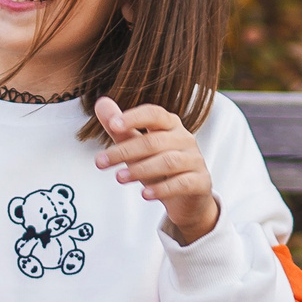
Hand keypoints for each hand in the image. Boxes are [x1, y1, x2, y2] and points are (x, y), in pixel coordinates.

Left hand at [92, 95, 218, 243]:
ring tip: (119, 178)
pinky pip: (182, 183)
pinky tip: (145, 194)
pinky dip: (162, 189)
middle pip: (154, 141)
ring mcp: (195, 160)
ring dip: (140, 169)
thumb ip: (120, 129)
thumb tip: (101, 103)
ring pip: (168, 162)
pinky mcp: (200, 182)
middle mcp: (184, 138)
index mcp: (169, 124)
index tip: (113, 125)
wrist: (187, 198)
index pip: (153, 114)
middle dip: (125, 151)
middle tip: (100, 162)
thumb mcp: (138, 147)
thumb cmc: (160, 167)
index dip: (133, 118)